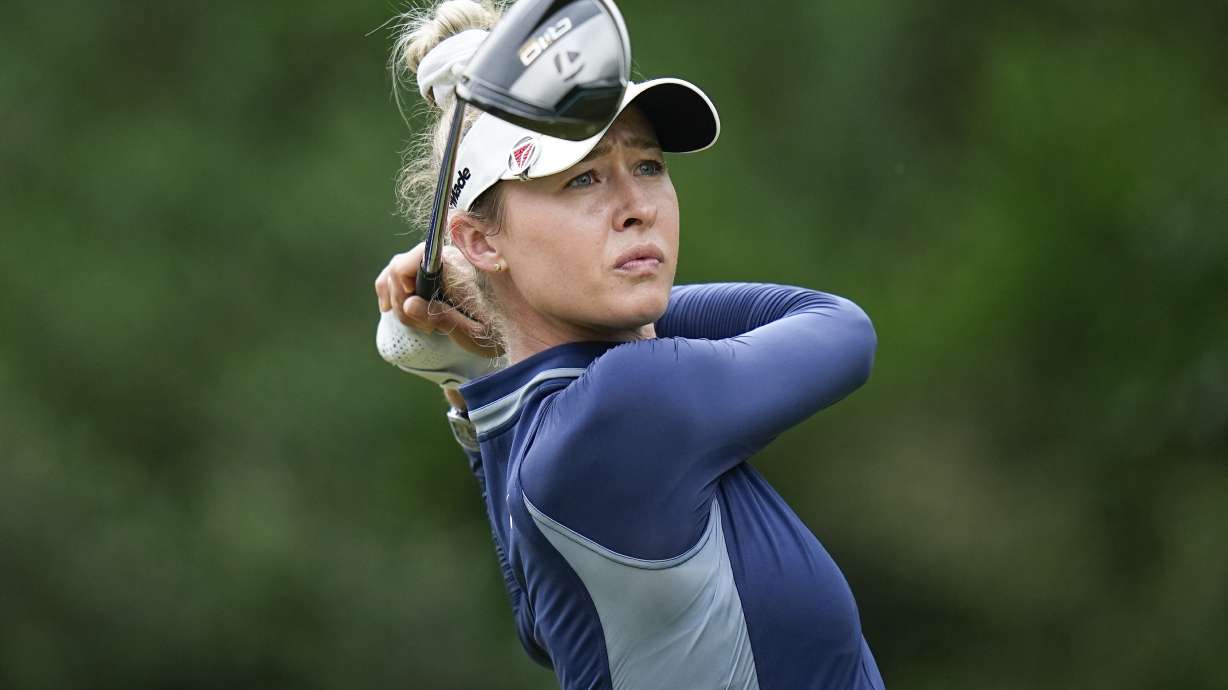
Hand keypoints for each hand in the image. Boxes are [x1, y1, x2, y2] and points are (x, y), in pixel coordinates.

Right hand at [374, 242, 501, 358]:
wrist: (519, 328)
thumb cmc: (499, 330)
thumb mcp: (475, 332)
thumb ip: (443, 317)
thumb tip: (408, 304)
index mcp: (457, 267)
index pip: (414, 258)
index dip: (403, 283)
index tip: (412, 307)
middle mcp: (446, 258)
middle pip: (399, 265)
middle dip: (401, 299)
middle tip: (424, 327)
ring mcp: (438, 264)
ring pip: (396, 269)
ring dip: (398, 298)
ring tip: (421, 324)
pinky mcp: (434, 274)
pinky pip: (400, 272)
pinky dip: (392, 289)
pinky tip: (392, 308)